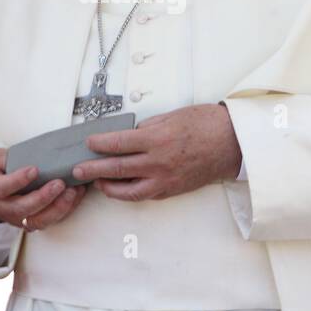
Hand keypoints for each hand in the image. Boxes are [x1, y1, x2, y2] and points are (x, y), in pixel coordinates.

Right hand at [0, 148, 86, 231]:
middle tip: (60, 183)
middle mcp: (3, 208)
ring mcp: (16, 219)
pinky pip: (47, 222)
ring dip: (57, 208)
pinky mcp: (30, 223)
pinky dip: (63, 211)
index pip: (2, 188)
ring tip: (72, 192)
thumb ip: (7, 157)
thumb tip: (31, 154)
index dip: (18, 180)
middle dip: (43, 198)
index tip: (34, 170)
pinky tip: (75, 196)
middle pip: (22, 209)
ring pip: (37, 221)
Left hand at [72, 103, 241, 201]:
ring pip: (128, 190)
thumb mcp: (173, 116)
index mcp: (157, 139)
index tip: (88, 142)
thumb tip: (130, 135)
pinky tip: (120, 187)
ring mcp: (165, 180)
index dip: (99, 144)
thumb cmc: (206, 124)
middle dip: (93, 169)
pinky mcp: (172, 190)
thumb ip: (148, 127)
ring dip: (108, 187)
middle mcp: (158, 162)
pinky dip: (129, 193)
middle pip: (117, 168)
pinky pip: (145, 194)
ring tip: (97, 182)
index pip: (118, 143)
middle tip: (77, 170)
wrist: (233, 143)